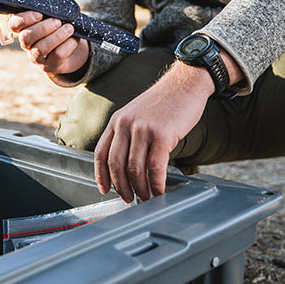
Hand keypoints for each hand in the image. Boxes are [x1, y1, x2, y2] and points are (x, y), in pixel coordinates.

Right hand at [7, 11, 89, 75]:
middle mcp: (27, 43)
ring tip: (69, 28)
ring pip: (40, 49)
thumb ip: (53, 1)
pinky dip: (67, 46)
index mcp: (24, 28)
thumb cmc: (59, 26)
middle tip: (57, 21)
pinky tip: (75, 38)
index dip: (24, 19)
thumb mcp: (56, 12)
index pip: (14, 24)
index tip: (39, 13)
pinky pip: (56, 57)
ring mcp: (37, 56)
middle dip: (43, 28)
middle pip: (26, 37)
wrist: (71, 46)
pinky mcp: (50, 66)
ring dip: (56, 37)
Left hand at [94, 62, 213, 202]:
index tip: (105, 190)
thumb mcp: (136, 113)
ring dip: (140, 189)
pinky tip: (160, 190)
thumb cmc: (164, 102)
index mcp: (117, 120)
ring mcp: (143, 129)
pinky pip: (155, 168)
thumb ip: (128, 134)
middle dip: (121, 187)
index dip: (101, 175)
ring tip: (147, 197)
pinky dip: (156, 184)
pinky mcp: (162, 135)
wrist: (184, 84)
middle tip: (129, 199)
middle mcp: (126, 124)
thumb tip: (125, 164)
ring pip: (135, 169)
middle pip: (116, 165)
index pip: (101, 153)